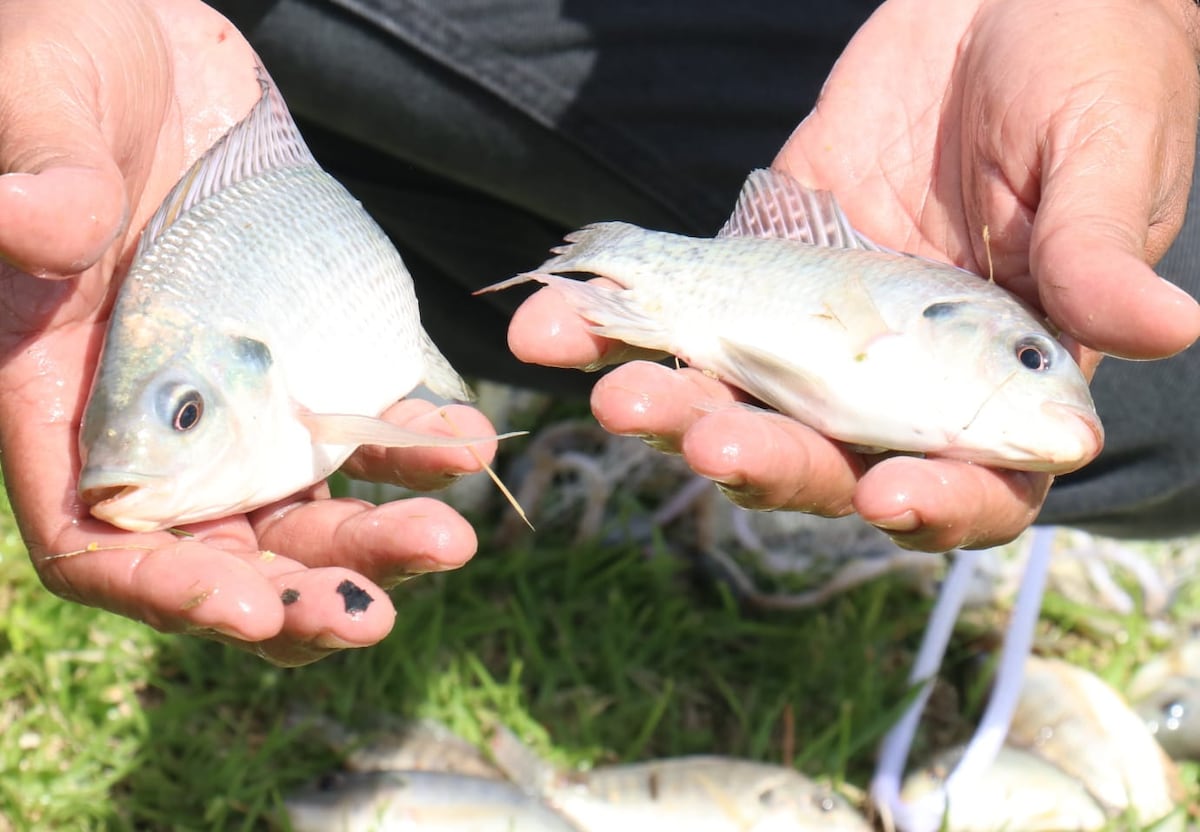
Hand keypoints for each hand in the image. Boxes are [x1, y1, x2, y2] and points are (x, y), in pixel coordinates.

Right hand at [0, 0, 493, 665]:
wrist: (160, 43)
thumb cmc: (64, 55)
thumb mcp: (38, 97)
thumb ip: (33, 169)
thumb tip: (27, 225)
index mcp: (59, 394)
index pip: (95, 538)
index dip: (163, 586)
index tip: (246, 608)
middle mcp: (155, 420)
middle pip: (220, 547)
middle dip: (296, 590)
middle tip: (372, 615)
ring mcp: (240, 397)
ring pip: (304, 505)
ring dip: (374, 536)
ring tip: (449, 539)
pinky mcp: (309, 358)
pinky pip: (366, 425)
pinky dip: (416, 446)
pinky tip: (465, 441)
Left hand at [509, 0, 1199, 550]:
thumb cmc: (1090, 64)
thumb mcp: (1103, 151)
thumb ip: (1099, 247)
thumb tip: (1163, 330)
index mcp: (1006, 374)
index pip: (977, 477)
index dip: (934, 506)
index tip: (881, 499)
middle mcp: (904, 371)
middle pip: (833, 454)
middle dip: (768, 459)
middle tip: (706, 441)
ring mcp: (820, 324)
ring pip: (743, 395)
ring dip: (673, 406)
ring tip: (613, 391)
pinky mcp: (754, 265)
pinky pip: (684, 308)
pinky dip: (616, 323)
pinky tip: (555, 327)